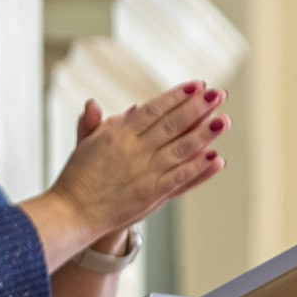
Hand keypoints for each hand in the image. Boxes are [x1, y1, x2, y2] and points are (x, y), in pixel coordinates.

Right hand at [22, 81, 228, 264]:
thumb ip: (93, 123)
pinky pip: (179, 178)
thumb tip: (94, 102)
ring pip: (180, 148)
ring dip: (204, 134)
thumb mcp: (85, 144)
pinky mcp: (151, 194)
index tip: (196, 85)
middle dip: (197, 108)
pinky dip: (199, 168)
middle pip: (171, 124)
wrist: (73, 212)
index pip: (153, 109)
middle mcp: (133, 150)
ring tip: (224, 120)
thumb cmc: (79, 176)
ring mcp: (144, 173)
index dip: (176, 96)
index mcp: (117, 133)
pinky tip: (216, 158)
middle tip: (218, 94)